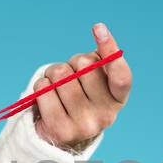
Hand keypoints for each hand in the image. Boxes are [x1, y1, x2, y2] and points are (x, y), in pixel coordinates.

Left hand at [31, 22, 133, 153]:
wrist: (61, 134)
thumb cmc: (79, 96)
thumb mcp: (95, 79)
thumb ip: (100, 60)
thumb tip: (100, 31)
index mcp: (118, 100)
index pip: (121, 75)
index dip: (110, 49)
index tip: (98, 28)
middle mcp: (106, 116)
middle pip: (85, 67)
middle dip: (72, 63)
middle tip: (70, 75)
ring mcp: (84, 126)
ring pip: (61, 76)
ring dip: (53, 73)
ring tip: (56, 85)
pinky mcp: (60, 131)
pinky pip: (44, 90)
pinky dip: (41, 86)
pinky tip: (46, 96)